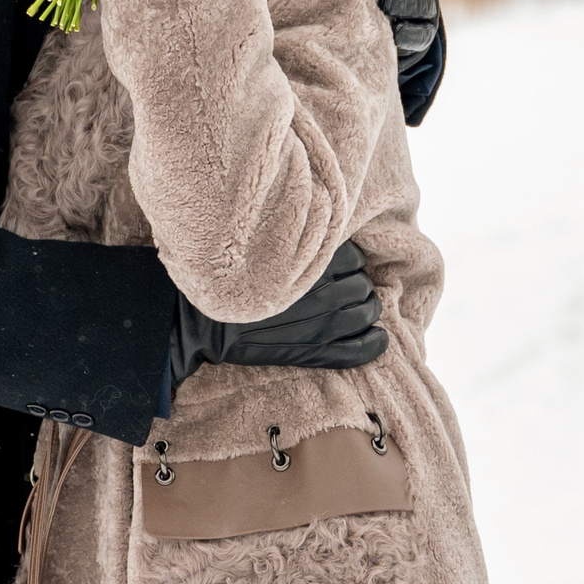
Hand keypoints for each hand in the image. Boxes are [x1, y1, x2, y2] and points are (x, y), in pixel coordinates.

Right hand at [169, 239, 388, 389]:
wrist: (203, 323)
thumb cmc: (231, 280)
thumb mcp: (263, 247)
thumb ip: (296, 241)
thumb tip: (323, 231)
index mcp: (310, 264)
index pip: (354, 258)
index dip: (353, 263)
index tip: (346, 267)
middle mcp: (321, 292)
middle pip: (363, 284)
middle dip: (361, 285)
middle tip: (352, 288)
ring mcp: (320, 325)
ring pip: (365, 312)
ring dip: (369, 309)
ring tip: (361, 309)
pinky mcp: (312, 352)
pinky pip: (357, 351)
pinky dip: (373, 344)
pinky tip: (380, 339)